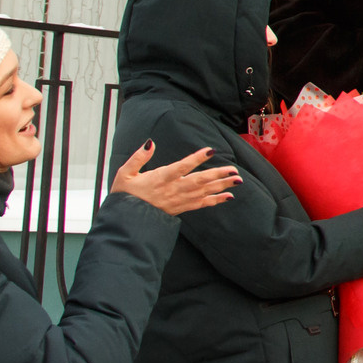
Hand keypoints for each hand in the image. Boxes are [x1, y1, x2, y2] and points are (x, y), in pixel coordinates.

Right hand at [110, 142, 234, 215]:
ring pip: (203, 192)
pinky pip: (201, 204)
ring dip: (221, 186)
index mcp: (160, 179)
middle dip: (217, 175)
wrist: (126, 220)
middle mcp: (172, 190)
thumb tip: (150, 142)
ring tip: (237, 180)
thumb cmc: (125, 195)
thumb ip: (138, 158)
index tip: (210, 151)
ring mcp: (178, 200)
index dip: (196, 159)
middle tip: (234, 169)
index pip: (181, 167)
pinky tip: (228, 196)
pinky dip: (215, 200)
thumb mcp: (125, 173)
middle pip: (198, 181)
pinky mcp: (181, 208)